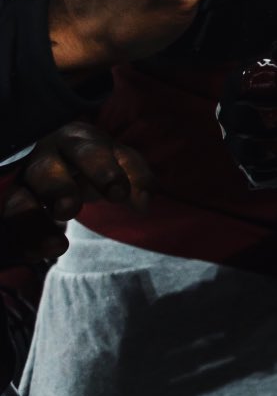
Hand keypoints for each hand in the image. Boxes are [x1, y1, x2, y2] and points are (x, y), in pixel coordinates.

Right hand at [1, 122, 150, 264]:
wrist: (62, 159)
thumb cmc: (97, 159)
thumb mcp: (121, 161)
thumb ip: (136, 177)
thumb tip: (144, 205)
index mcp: (77, 140)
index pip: (89, 150)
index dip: (102, 170)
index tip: (118, 195)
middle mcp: (44, 158)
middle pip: (45, 171)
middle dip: (58, 189)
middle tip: (69, 209)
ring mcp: (23, 182)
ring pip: (18, 199)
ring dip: (33, 222)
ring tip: (58, 246)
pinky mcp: (11, 204)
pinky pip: (9, 224)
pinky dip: (22, 241)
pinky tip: (39, 255)